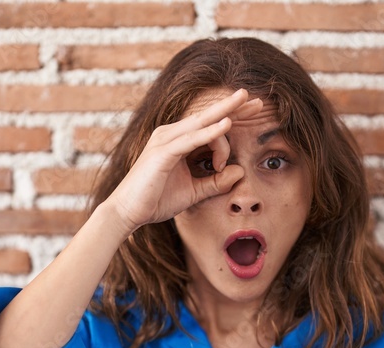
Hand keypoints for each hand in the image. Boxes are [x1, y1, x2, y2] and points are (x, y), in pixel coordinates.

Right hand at [104, 89, 263, 233]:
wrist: (128, 212)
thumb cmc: (156, 200)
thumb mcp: (194, 191)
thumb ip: (216, 182)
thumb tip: (240, 172)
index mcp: (177, 140)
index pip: (209, 124)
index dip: (232, 117)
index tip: (255, 112)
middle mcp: (170, 134)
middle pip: (207, 116)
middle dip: (232, 106)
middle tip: (256, 99)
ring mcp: (165, 141)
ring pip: (201, 123)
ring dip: (224, 111)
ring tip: (245, 100)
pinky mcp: (162, 153)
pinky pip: (191, 140)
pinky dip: (209, 132)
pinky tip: (226, 125)